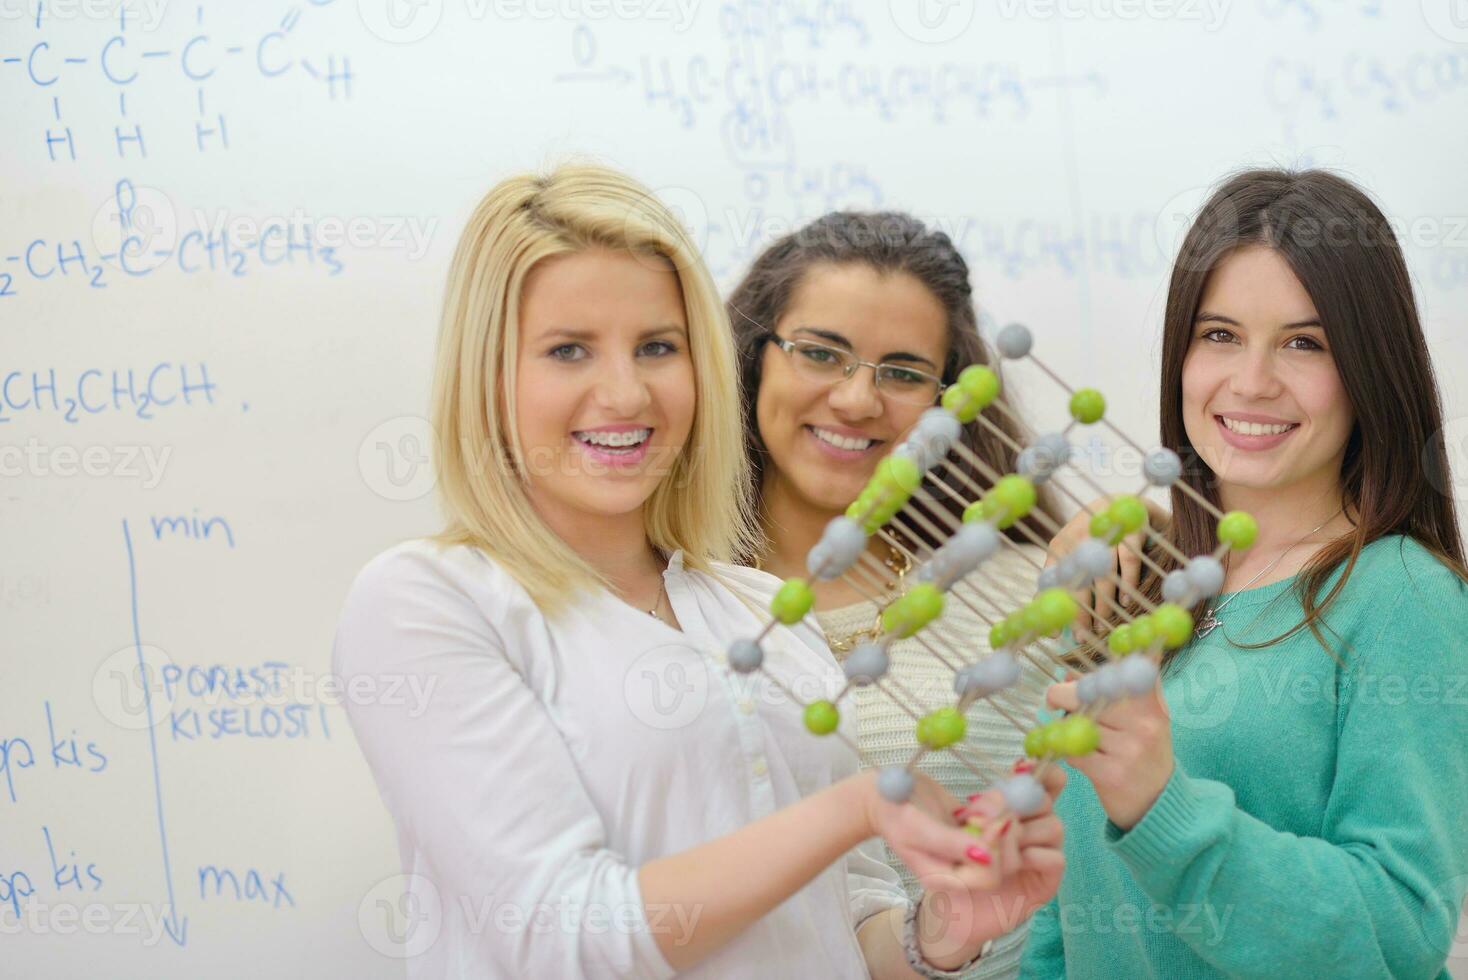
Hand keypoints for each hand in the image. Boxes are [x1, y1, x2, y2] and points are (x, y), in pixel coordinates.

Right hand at [861, 766, 1066, 967]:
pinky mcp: (974, 829)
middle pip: (1004, 862)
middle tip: (994, 804)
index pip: (988, 878)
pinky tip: (989, 794)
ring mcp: (969, 848)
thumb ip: (951, 844)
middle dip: (1003, 831)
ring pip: (1007, 842)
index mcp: (946, 878)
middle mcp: (961, 868)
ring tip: (987, 798)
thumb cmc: (894, 810)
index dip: (996, 850)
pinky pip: (1000, 823)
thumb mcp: (918, 829)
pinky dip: (1000, 807)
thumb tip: (986, 855)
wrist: (882, 793)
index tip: (994, 820)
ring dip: (1004, 816)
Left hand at [1045, 496, 1167, 642]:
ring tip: (1103, 627)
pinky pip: (1129, 561)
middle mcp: (1080, 536)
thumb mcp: (1073, 554)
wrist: (1122, 504)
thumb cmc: (1094, 538)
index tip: (1054, 635)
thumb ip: (1061, 582)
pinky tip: (1126, 602)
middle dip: (1079, 612)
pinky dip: (1128, 583)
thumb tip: (1049, 623)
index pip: (1054, 579)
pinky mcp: (1131, 530)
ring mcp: (1106, 532)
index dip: (1054, 607)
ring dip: (1103, 603)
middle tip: (1083, 638)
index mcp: (1060, 544)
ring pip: (1102, 574)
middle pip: (1077, 581)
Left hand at [1046, 675, 1172, 830]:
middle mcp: (1144, 723)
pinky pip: (1074, 752)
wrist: (1158, 801)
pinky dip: (1067, 750)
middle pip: (1087, 693)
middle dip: (1062, 694)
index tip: (1073, 669)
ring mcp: (1129, 750)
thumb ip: (1112, 691)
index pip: (1122, 671)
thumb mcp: (1142, 716)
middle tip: (1053, 701)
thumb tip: (1069, 674)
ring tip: (1071, 732)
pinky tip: (1076, 753)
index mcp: (1151, 704)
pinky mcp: (1111, 774)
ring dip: (1065, 727)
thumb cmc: (1144, 751)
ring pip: (1077, 723)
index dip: (1095, 669)